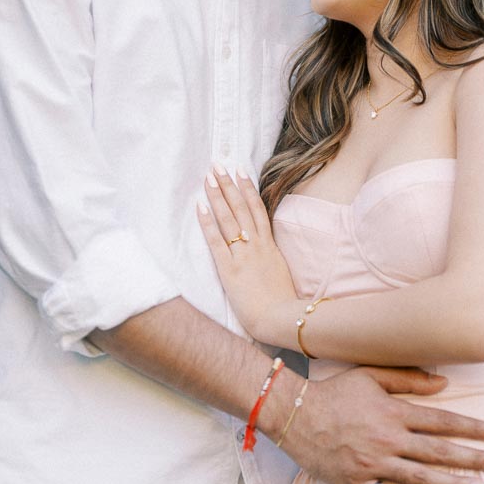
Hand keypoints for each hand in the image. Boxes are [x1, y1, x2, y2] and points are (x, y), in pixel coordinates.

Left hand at [198, 166, 298, 343]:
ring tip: (209, 177)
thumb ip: (271, 258)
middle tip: (218, 165)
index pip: (257, 210)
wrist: (281, 318)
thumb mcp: (280, 272)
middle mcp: (256, 245)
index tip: (240, 171)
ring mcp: (243, 255)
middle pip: (241, 208)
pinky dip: (207, 223)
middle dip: (228, 185)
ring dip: (218, 196)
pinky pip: (217, 241)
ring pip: (229, 219)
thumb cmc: (282, 302)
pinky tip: (200, 207)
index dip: (247, 189)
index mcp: (269, 245)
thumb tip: (266, 250)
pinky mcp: (230, 269)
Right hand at [274, 366, 483, 483]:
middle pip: (439, 452)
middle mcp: (388, 439)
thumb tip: (444, 383)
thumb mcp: (371, 375)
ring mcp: (374, 464)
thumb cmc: (335, 391)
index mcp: (394, 412)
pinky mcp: (358, 483)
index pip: (442, 421)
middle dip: (474, 458)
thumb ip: (408, 379)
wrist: (294, 415)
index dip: (472, 428)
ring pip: (422, 478)